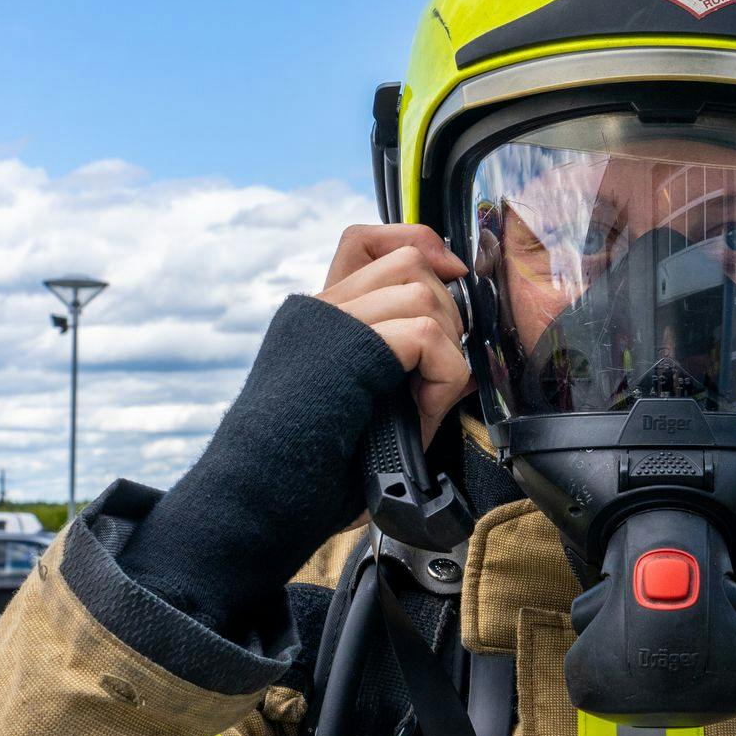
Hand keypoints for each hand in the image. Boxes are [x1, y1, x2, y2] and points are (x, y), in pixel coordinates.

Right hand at [317, 224, 473, 443]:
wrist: (269, 493)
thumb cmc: (319, 465)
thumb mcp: (366, 403)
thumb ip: (402, 366)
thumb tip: (466, 353)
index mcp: (319, 318)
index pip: (363, 241)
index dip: (417, 243)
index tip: (450, 274)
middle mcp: (320, 311)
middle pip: (408, 260)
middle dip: (448, 311)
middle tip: (437, 370)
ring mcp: (331, 325)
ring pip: (422, 292)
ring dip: (447, 345)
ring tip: (429, 393)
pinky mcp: (348, 350)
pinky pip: (426, 335)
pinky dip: (444, 374)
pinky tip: (426, 409)